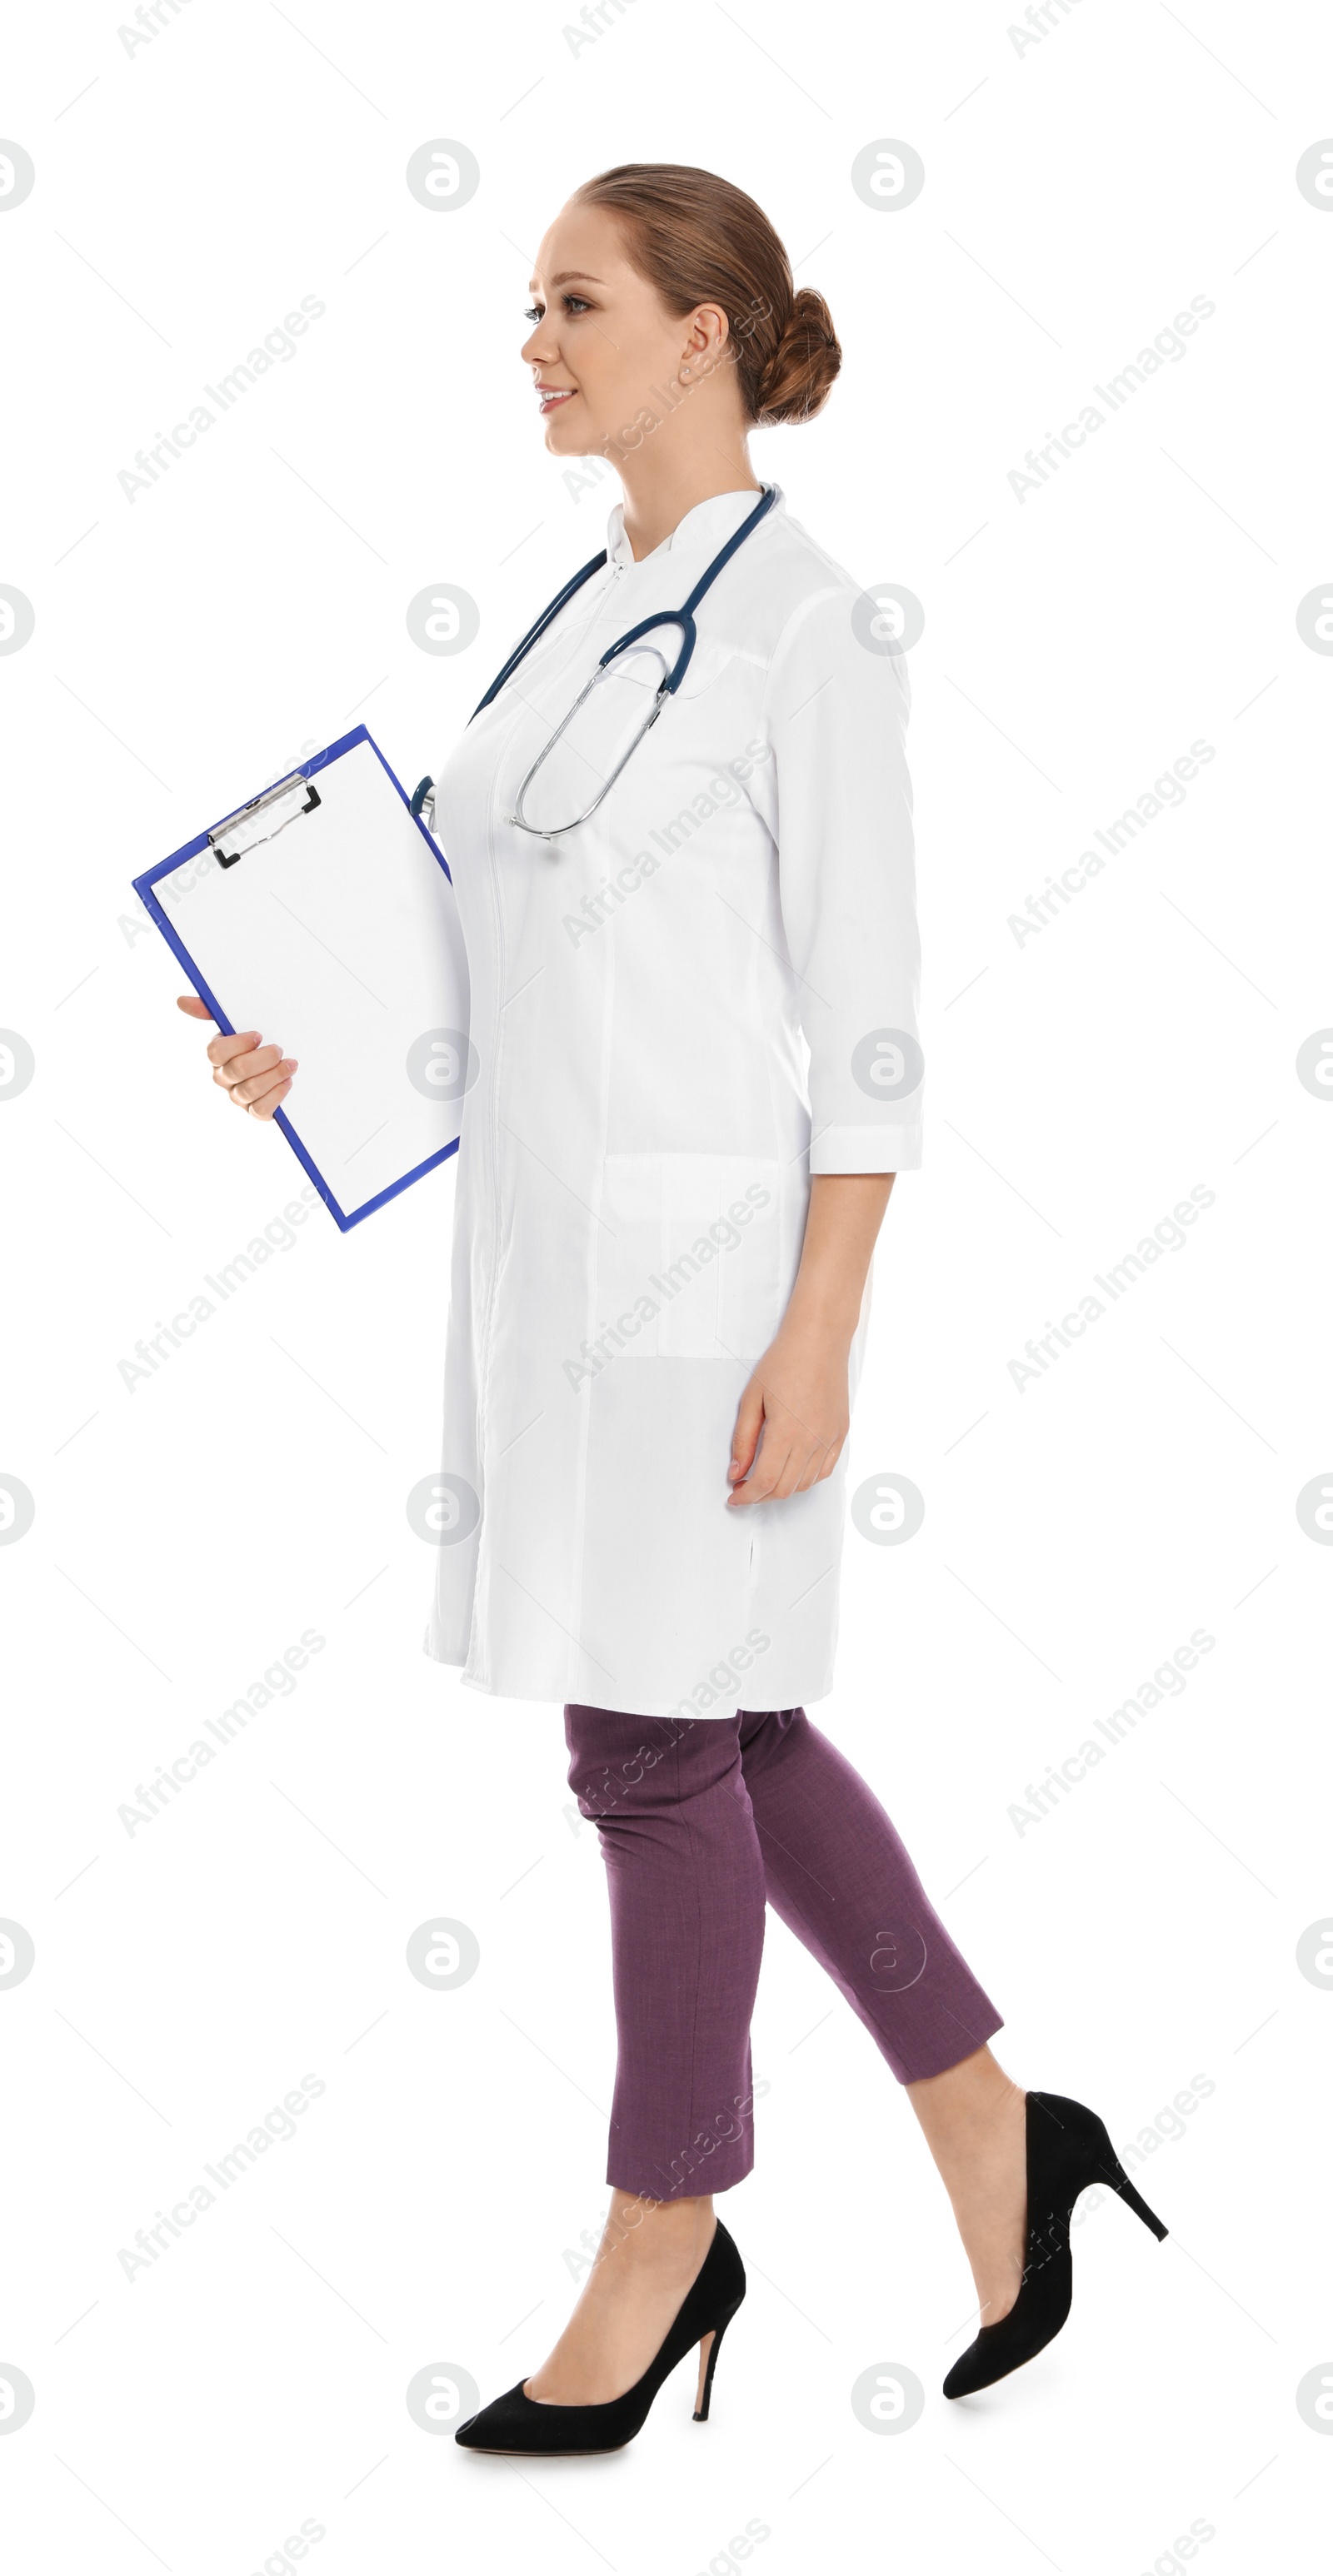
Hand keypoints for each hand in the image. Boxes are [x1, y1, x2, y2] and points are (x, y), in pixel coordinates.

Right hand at [176, 993, 296, 1120]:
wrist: (282, 1059)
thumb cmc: (255, 1040)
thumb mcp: (236, 1021)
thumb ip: (210, 1010)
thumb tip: (181, 1001)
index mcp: (217, 1054)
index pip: (216, 1053)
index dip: (238, 1044)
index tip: (258, 1035)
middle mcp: (223, 1077)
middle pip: (238, 1070)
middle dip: (264, 1058)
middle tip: (279, 1049)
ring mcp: (237, 1096)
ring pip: (250, 1090)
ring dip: (275, 1075)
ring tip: (290, 1064)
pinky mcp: (254, 1111)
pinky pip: (260, 1109)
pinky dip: (277, 1095)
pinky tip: (287, 1081)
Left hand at [726, 1317, 850, 1505]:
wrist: (819, 1341)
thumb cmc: (784, 1363)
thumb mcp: (751, 1400)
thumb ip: (743, 1440)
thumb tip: (736, 1472)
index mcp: (786, 1433)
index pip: (765, 1482)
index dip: (746, 1496)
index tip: (734, 1496)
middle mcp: (812, 1441)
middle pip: (784, 1489)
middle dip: (760, 1496)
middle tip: (744, 1488)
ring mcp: (830, 1439)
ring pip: (805, 1484)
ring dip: (782, 1489)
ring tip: (765, 1478)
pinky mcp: (841, 1434)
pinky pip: (825, 1471)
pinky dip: (806, 1479)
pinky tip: (791, 1471)